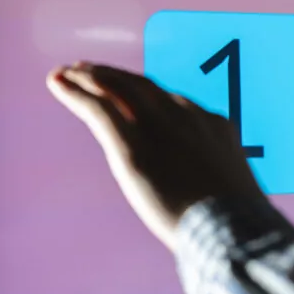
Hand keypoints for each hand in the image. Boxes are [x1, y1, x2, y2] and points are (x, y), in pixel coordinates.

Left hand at [47, 63, 265, 249]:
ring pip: (117, 89)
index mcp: (211, 123)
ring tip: (69, 72)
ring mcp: (158, 126)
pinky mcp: (132, 144)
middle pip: (142, 86)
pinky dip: (75, 93)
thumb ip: (213, 173)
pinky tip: (57, 83)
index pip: (170, 100)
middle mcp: (185, 115)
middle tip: (89, 70)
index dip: (143, 91)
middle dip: (113, 76)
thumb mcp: (231, 184)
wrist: (231, 223)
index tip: (127, 88)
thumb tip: (205, 188)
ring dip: (91, 78)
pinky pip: (99, 109)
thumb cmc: (236, 217)